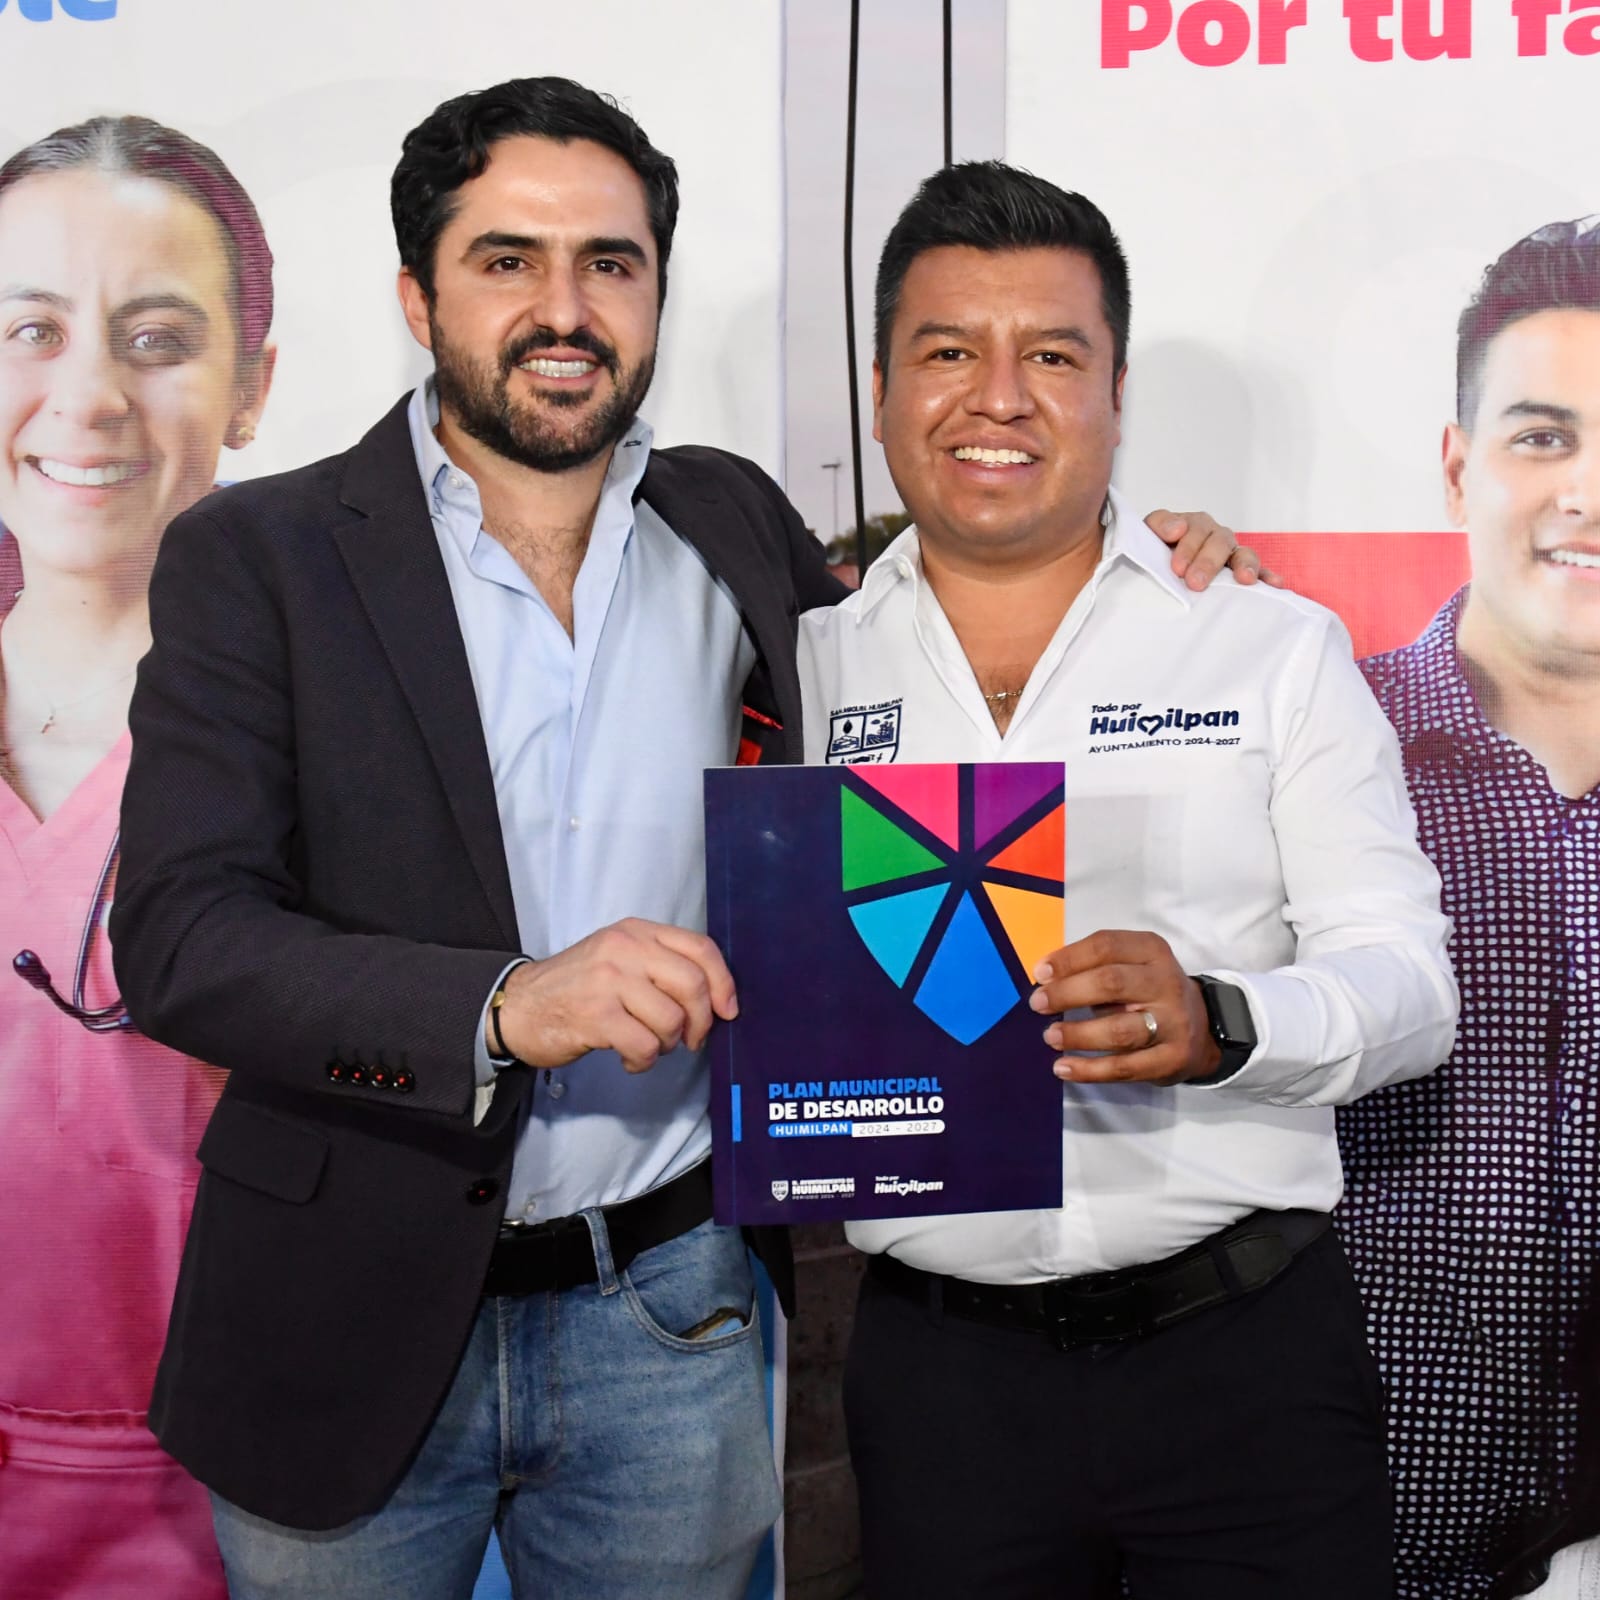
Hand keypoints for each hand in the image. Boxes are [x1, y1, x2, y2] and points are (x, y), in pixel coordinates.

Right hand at [494, 919, 737, 1073]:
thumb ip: (661, 965)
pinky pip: (645, 1045)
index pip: (701, 948)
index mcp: (637, 932)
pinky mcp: (596, 1015)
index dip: (723, 982)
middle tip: (690, 1039)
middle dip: (700, 1021)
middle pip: (692, 985)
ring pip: (671, 1019)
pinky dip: (644, 1061)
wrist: (518, 1006)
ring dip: (668, 1044)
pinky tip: (630, 1058)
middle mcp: (625, 949)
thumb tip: (714, 997)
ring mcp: (609, 980)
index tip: (727, 1010)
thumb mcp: (619, 958)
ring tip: (648, 1045)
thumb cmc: (576, 987)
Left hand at [1029, 929, 1220, 1084]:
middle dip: (1067, 993)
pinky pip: (1124, 1067)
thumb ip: (1094, 967)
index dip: (1069, 959)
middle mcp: (1166, 983)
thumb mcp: (1132, 966)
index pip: (1106, 946)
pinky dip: (1089, 1070)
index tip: (1039, 973)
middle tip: (1038, 1004)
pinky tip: (1063, 1067)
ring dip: (1077, 1034)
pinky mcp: (1171, 1059)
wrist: (1203, 1029)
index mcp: (1152, 951)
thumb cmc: (1149, 992)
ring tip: (1050, 1036)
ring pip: (1119, 1030)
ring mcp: (1173, 1023)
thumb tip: (1045, 981)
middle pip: (1111, 983)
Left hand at [1144, 509, 1283, 591]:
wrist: (1157, 566)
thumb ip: (1158, 525)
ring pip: (1242, 554)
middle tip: (1195, 583)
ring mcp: (1231, 553)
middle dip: (1208, 562)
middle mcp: (1215, 536)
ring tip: (1245, 579)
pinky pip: (1259, 571)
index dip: (1188, 546)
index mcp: (1194, 525)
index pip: (1195, 528)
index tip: (1177, 568)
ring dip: (1245, 565)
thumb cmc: (1155, 551)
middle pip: (1218, 542)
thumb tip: (1176, 528)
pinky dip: (1266, 576)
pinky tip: (1274, 585)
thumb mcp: (1149, 534)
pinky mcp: (1242, 571)